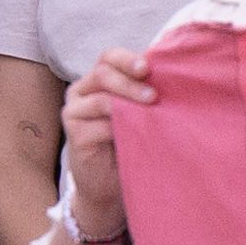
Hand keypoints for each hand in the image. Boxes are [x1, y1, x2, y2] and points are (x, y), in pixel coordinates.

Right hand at [56, 45, 149, 244]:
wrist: (108, 186)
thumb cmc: (128, 145)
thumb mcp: (137, 114)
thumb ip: (142, 95)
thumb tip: (172, 78)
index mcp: (97, 81)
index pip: (108, 58)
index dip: (128, 59)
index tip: (148, 68)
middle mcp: (81, 92)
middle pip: (102, 72)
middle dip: (130, 80)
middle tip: (153, 95)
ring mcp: (74, 112)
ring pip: (100, 97)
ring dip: (127, 101)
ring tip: (150, 110)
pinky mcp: (73, 134)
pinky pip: (97, 124)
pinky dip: (118, 127)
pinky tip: (133, 133)